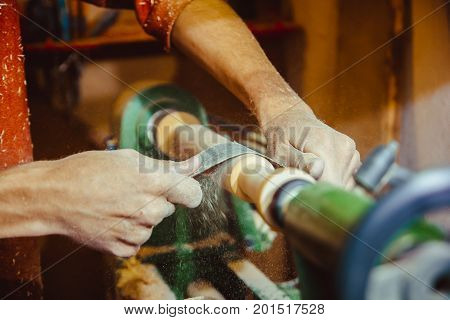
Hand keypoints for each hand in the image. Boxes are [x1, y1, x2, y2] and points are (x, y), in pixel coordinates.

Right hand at [38, 150, 201, 256]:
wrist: (53, 196)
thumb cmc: (87, 171)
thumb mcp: (127, 158)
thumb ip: (164, 166)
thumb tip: (194, 166)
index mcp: (154, 184)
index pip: (193, 193)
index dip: (188, 191)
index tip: (183, 190)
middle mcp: (149, 210)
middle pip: (168, 208)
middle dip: (156, 200)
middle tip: (130, 190)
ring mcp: (136, 232)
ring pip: (151, 225)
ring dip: (139, 217)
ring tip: (113, 203)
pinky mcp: (122, 248)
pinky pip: (135, 242)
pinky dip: (126, 232)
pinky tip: (108, 219)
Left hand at [261, 106, 359, 187]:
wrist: (292, 118)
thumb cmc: (281, 136)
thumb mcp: (279, 150)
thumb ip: (297, 161)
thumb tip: (318, 170)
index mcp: (325, 145)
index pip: (330, 183)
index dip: (316, 192)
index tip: (302, 188)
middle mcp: (343, 147)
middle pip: (338, 185)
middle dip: (320, 188)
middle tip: (303, 177)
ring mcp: (351, 150)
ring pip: (344, 184)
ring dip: (327, 184)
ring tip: (310, 170)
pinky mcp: (353, 155)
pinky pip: (347, 179)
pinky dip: (333, 179)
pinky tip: (320, 170)